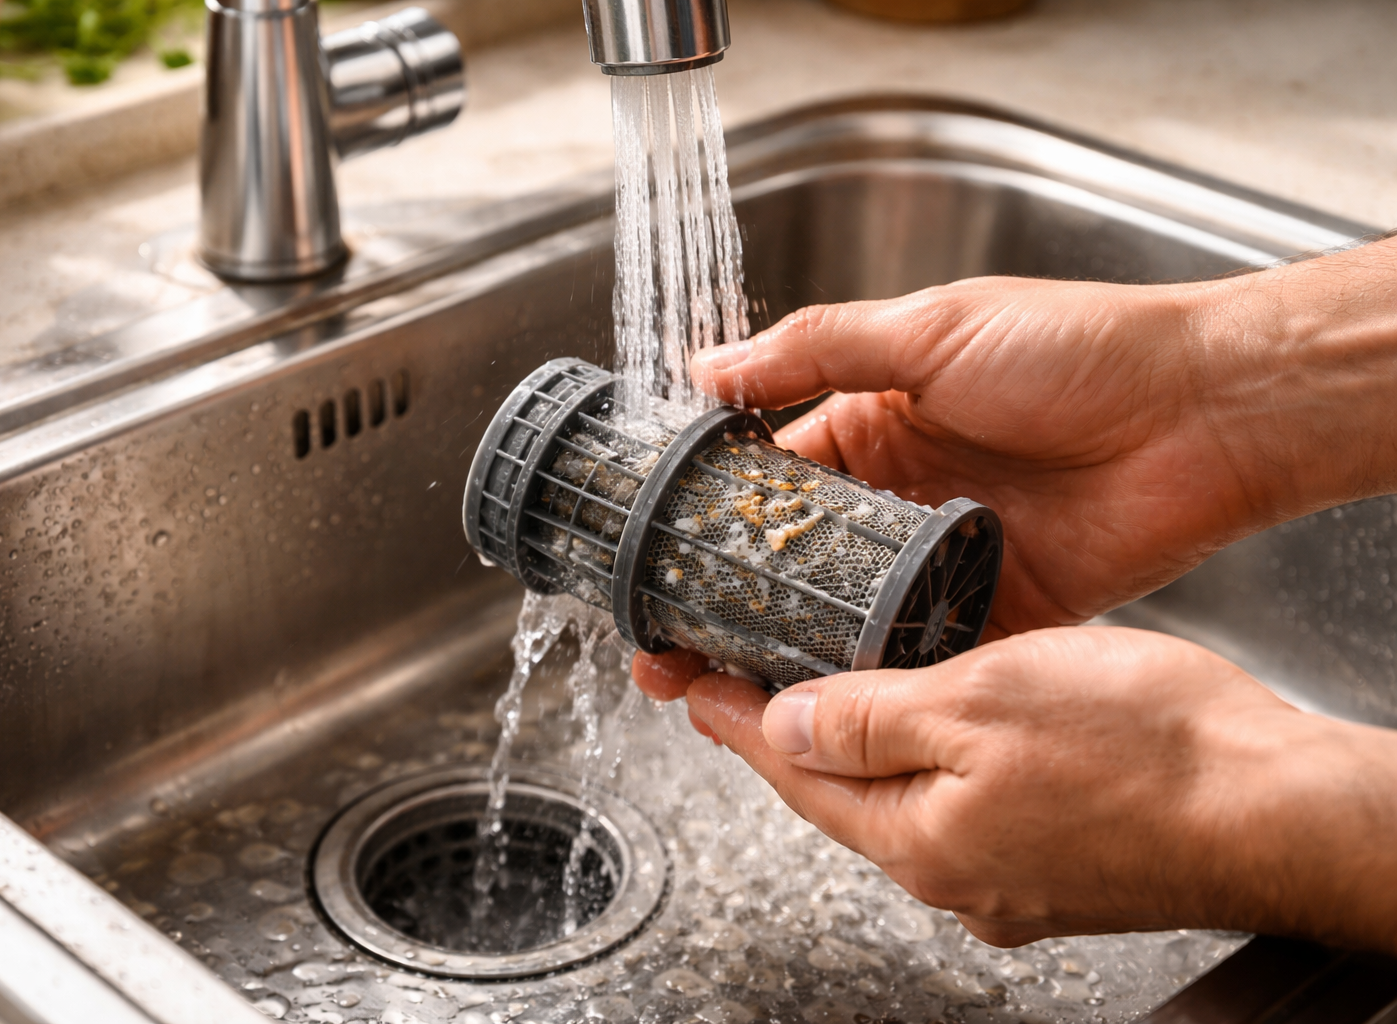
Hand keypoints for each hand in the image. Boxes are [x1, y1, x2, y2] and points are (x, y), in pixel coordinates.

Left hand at [632, 632, 1396, 953]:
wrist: (1278, 807)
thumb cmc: (1148, 752)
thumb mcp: (981, 701)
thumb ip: (869, 719)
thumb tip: (780, 723)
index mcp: (917, 834)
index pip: (789, 769)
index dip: (730, 713)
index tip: (684, 678)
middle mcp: (951, 870)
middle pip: (833, 788)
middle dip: (778, 728)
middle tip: (731, 673)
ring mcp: (1004, 872)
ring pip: (895, 794)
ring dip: (849, 741)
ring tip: (813, 685)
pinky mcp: (1053, 860)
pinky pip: (955, 801)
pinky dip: (922, 755)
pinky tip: (925, 720)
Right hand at [692, 239, 1396, 635]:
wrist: (1207, 413)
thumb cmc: (1080, 351)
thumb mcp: (932, 329)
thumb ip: (818, 349)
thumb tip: (708, 367)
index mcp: (876, 420)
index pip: (770, 478)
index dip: (709, 520)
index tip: (655, 561)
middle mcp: (901, 495)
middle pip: (797, 561)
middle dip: (731, 603)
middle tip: (666, 648)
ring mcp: (946, 559)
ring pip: (848, 617)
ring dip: (791, 651)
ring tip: (723, 688)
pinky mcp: (999, 610)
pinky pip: (923, 653)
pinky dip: (878, 679)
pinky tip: (823, 704)